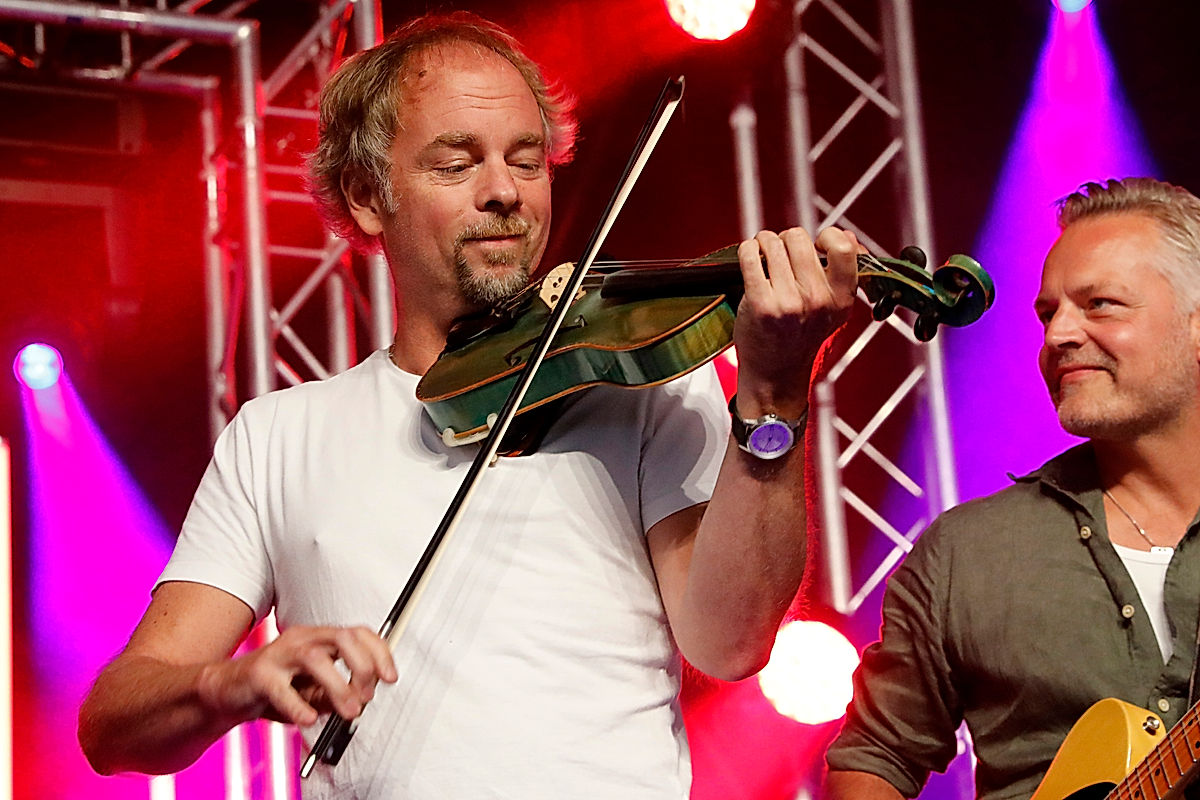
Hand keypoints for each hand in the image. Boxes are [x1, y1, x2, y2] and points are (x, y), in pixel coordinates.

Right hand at [197, 625, 397, 727]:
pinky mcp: (257, 674)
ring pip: (315, 659)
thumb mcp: (312, 692)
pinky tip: (307, 720)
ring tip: (348, 711)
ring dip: (338, 686)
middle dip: (363, 666)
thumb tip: (359, 701)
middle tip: (366, 696)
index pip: (358, 633)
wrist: (226, 691)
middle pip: (342, 637)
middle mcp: (301, 639)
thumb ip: (336, 692)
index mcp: (319, 638)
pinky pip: (280, 687)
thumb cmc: (274, 688)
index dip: (380, 652)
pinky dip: (297, 705)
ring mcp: (278, 654)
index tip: (390, 677)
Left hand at [732, 227, 859, 416]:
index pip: (843, 247)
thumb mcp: (833, 310)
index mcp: (841, 298)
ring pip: (772, 242)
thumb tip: (845, 235)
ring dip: (764, 244)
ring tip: (764, 258)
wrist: (775, 374)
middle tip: (781, 255)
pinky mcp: (760, 304)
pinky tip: (750, 258)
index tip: (815, 248)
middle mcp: (818, 300)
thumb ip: (843, 273)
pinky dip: (748, 250)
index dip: (826, 238)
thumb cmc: (800, 336)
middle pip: (798, 237)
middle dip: (786, 239)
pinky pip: (750, 255)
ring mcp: (789, 302)